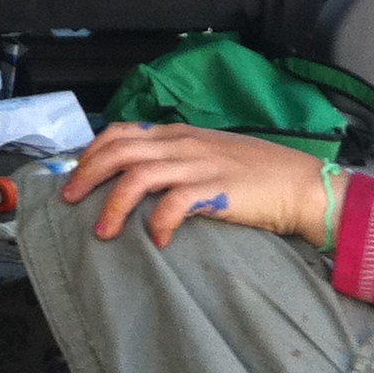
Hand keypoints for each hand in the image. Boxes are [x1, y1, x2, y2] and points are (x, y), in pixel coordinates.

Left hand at [60, 123, 329, 249]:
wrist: (303, 185)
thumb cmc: (258, 175)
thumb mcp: (210, 155)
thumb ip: (177, 159)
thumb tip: (140, 175)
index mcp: (179, 135)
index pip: (121, 132)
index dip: (91, 152)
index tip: (76, 176)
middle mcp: (184, 145)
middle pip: (119, 151)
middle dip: (87, 176)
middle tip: (70, 202)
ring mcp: (199, 166)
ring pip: (138, 176)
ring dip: (113, 205)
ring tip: (103, 232)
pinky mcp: (216, 190)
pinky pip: (174, 203)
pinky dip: (157, 222)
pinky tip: (156, 240)